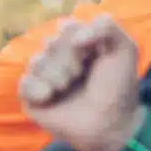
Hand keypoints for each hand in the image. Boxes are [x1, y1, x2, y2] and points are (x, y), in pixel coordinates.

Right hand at [19, 15, 143, 150]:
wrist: (110, 124)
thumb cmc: (118, 88)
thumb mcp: (125, 48)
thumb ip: (106, 26)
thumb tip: (72, 37)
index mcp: (79, 44)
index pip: (67, 27)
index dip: (78, 39)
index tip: (93, 54)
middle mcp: (59, 58)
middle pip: (50, 43)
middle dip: (68, 59)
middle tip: (81, 75)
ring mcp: (45, 79)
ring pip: (36, 61)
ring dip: (57, 75)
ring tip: (68, 88)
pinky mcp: (32, 99)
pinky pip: (25, 83)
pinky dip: (38, 89)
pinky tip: (50, 97)